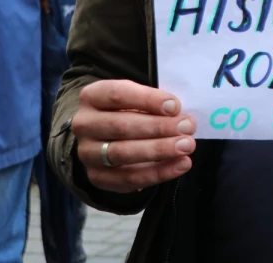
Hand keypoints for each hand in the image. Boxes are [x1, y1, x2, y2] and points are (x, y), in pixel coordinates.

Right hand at [72, 80, 195, 193]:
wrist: (105, 134)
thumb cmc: (130, 109)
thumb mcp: (137, 96)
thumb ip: (154, 102)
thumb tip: (178, 114)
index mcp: (93, 96)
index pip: (118, 95)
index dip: (148, 100)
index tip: (175, 106)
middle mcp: (84, 124)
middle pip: (121, 126)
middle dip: (159, 127)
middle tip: (188, 127)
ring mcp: (87, 152)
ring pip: (122, 154)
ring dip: (159, 150)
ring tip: (186, 146)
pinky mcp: (96, 176)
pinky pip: (127, 178)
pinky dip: (157, 173)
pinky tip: (180, 165)